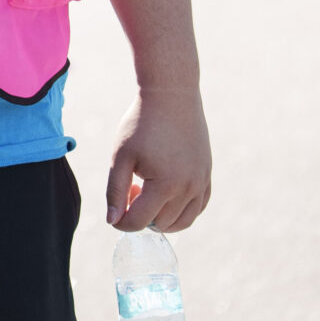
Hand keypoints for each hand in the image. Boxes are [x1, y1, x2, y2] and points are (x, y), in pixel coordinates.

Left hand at [107, 86, 210, 231]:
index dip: (121, 222)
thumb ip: (115, 191)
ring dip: (162, 218)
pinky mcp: (207, 175)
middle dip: (141, 215)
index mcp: (165, 185)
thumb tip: (112, 220)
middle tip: (131, 188)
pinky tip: (166, 196)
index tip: (113, 212)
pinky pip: (198, 207)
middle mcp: (188, 189)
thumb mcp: (121, 156)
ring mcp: (202, 183)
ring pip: (183, 221)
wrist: (171, 96)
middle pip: (160, 224)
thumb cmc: (142, 124)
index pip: (139, 222)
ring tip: (146, 193)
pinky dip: (182, 211)